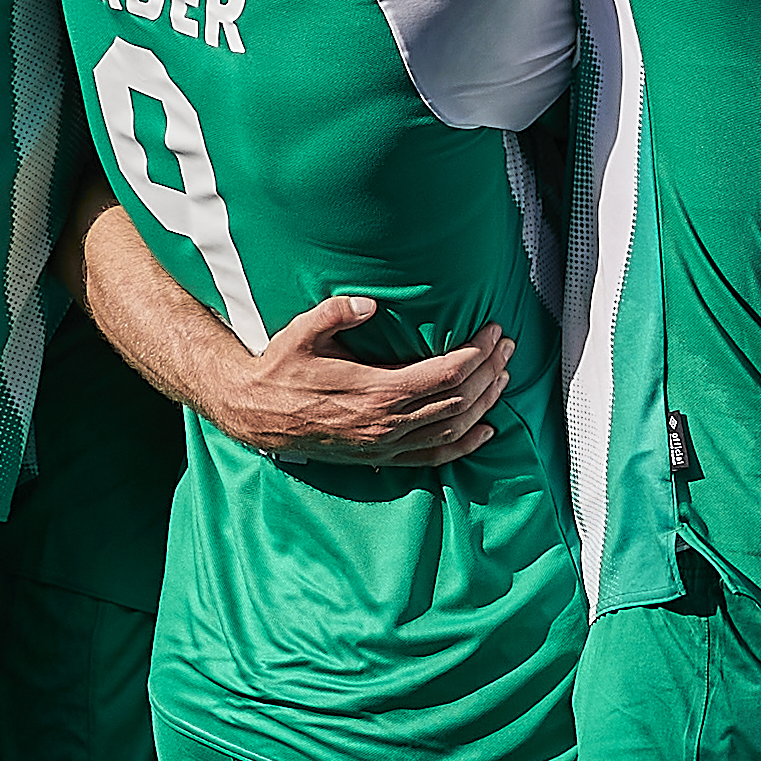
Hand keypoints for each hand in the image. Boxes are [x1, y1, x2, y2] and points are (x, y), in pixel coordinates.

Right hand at [201, 294, 510, 465]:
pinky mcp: (381, 458)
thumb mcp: (301, 332)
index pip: (445, 374)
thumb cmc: (279, 369)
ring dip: (485, 402)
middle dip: (489, 371)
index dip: (476, 353)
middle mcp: (387, 423)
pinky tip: (485, 430)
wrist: (254, 414)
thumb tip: (370, 303)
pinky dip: (464, 445)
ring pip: (453, 428)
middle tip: (506, 346)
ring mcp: (386, 445)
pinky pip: (434, 457)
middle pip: (458, 399)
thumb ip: (335, 313)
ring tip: (503, 376)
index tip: (493, 331)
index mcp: (375, 391)